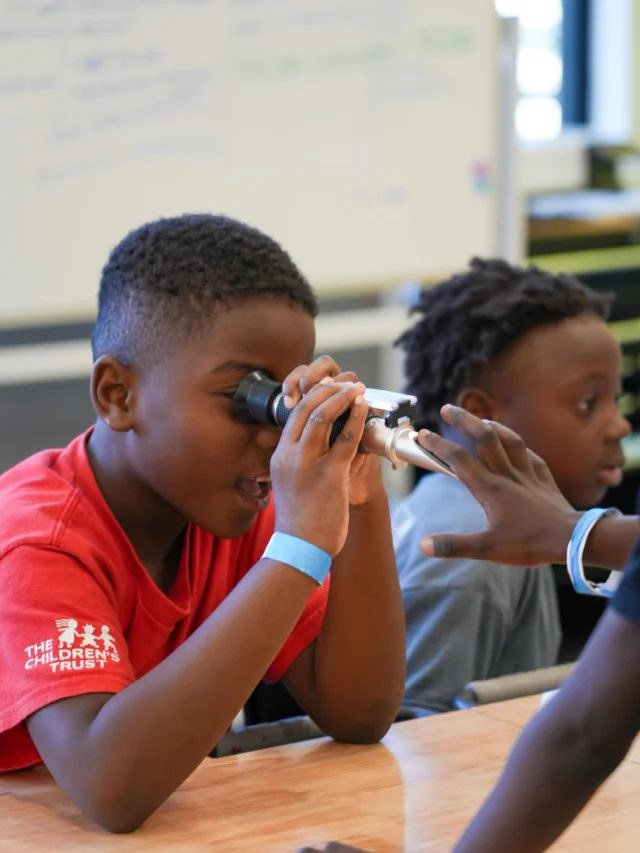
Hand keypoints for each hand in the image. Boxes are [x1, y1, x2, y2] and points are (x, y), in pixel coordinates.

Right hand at [281, 356, 384, 507]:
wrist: (299, 549)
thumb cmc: (300, 521)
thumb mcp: (289, 485)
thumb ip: (298, 463)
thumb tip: (318, 447)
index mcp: (280, 456)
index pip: (294, 415)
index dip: (313, 396)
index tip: (329, 388)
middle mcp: (290, 455)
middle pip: (306, 408)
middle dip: (329, 390)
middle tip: (347, 383)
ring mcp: (308, 464)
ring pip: (323, 416)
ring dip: (343, 397)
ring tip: (358, 389)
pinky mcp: (329, 475)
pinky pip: (346, 439)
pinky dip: (357, 419)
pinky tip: (364, 409)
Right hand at [416, 405, 580, 566]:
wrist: (573, 539)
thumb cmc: (530, 544)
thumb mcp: (488, 549)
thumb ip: (454, 546)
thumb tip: (424, 545)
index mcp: (490, 488)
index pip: (459, 459)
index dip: (438, 445)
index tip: (423, 433)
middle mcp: (507, 475)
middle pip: (484, 439)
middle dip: (464, 420)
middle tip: (448, 408)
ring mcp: (528, 475)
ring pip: (510, 441)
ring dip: (494, 427)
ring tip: (482, 420)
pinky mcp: (545, 480)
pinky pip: (532, 457)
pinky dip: (521, 448)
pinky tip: (518, 446)